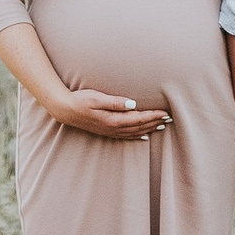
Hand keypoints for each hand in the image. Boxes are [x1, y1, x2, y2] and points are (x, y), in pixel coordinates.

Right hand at [52, 85, 171, 140]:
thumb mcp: (97, 98)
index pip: (139, 118)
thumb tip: (133, 104)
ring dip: (149, 129)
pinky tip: (144, 136)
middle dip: (155, 122)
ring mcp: (110, 131)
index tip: (166, 113)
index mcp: (113, 119)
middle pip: (139, 126)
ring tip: (162, 126)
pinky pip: (126, 135)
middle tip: (170, 119)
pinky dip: (138, 135)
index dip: (153, 116)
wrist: (65, 110)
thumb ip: (115, 102)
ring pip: (135, 132)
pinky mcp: (107, 131)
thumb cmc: (80, 100)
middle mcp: (113, 128)